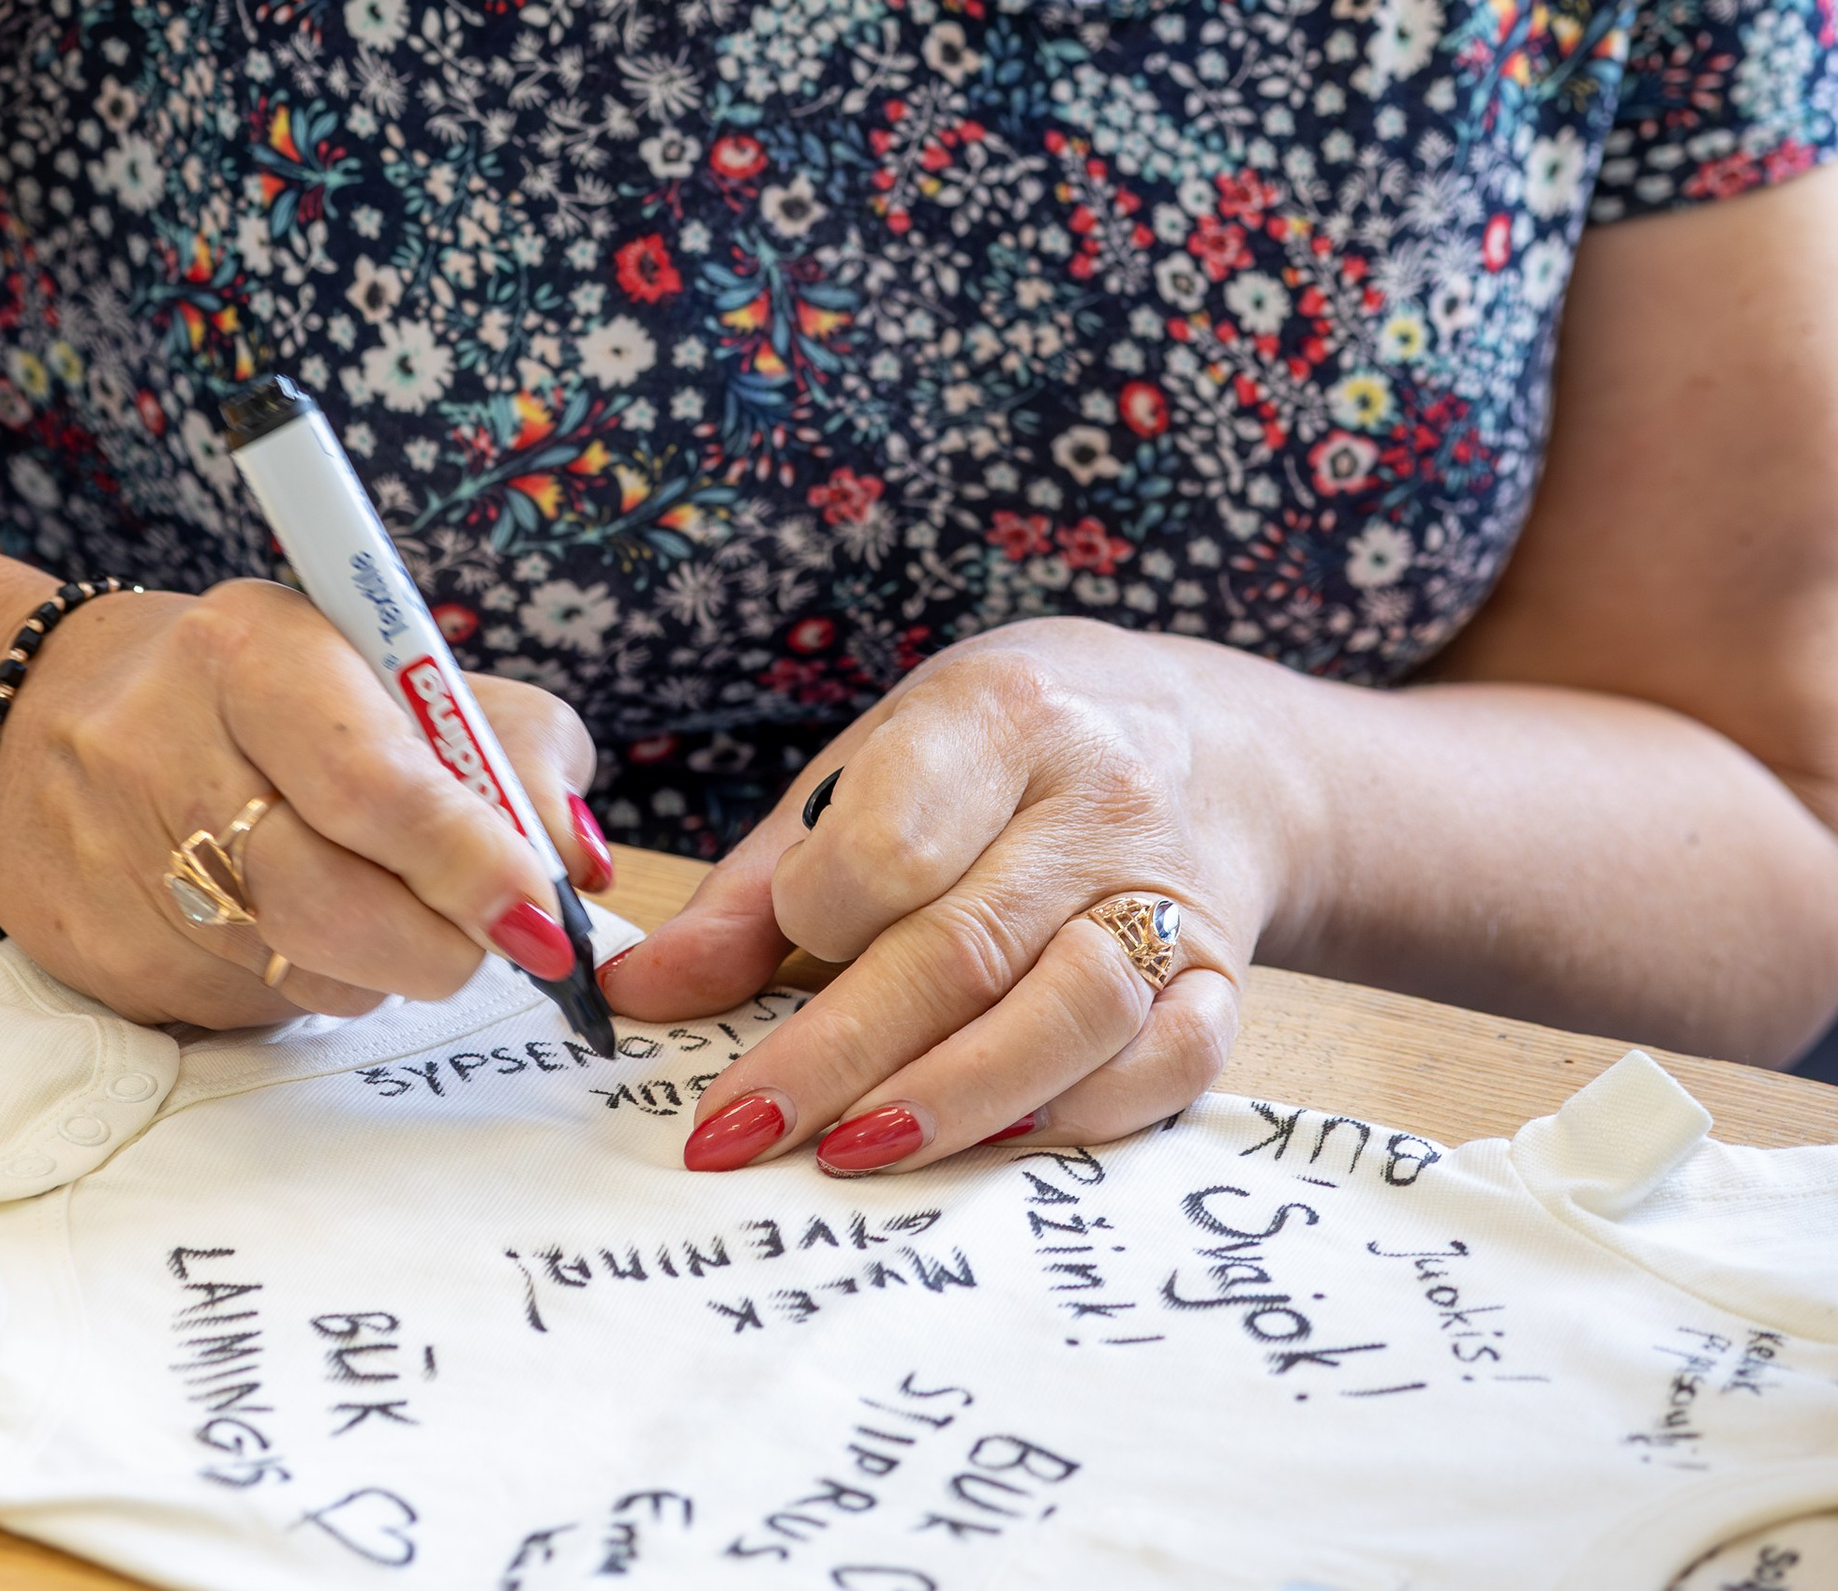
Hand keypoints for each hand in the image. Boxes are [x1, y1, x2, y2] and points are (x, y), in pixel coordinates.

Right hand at [0, 580, 606, 1028]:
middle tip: (500, 939)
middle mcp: (167, 752)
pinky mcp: (106, 963)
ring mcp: (123, 867)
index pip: (375, 781)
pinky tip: (282, 918)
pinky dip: (304, 981)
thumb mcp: (369, 658)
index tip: (543, 912)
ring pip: (310, 972)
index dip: (472, 859)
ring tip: (375, 898)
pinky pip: (253, 1010)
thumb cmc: (249, 691)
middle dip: (446, 941)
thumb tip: (577, 861)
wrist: (30, 726)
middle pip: (342, 902)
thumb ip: (498, 738)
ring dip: (381, 962)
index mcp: (249, 651)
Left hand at [597, 621, 1305, 1171]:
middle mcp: (1098, 797)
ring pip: (1071, 1014)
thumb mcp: (878, 763)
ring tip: (851, 1153)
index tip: (763, 964)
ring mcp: (1172, 891)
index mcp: (997, 715)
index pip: (893, 841)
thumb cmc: (1000, 754)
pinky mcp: (1226, 977)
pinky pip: (1165, 1067)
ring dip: (953, 1103)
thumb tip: (642, 993)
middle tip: (737, 1132)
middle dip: (838, 1057)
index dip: (814, 918)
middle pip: (964, 949)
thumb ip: (762, 885)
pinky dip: (1076, 1118)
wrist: (1206, 738)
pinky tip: (991, 1147)